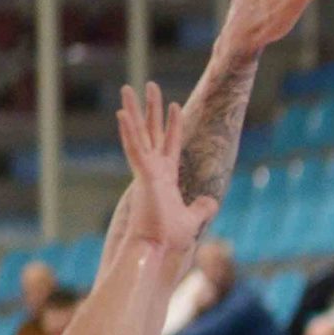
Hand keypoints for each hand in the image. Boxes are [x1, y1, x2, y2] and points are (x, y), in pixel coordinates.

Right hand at [116, 82, 215, 247]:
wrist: (157, 249)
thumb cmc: (169, 237)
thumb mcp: (193, 218)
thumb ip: (201, 207)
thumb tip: (211, 201)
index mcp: (165, 177)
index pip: (170, 144)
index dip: (173, 124)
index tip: (173, 104)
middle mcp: (153, 170)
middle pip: (152, 132)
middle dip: (150, 108)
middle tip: (147, 85)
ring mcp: (146, 171)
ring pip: (139, 133)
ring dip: (133, 110)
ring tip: (127, 87)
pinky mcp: (144, 176)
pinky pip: (135, 149)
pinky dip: (128, 131)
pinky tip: (122, 113)